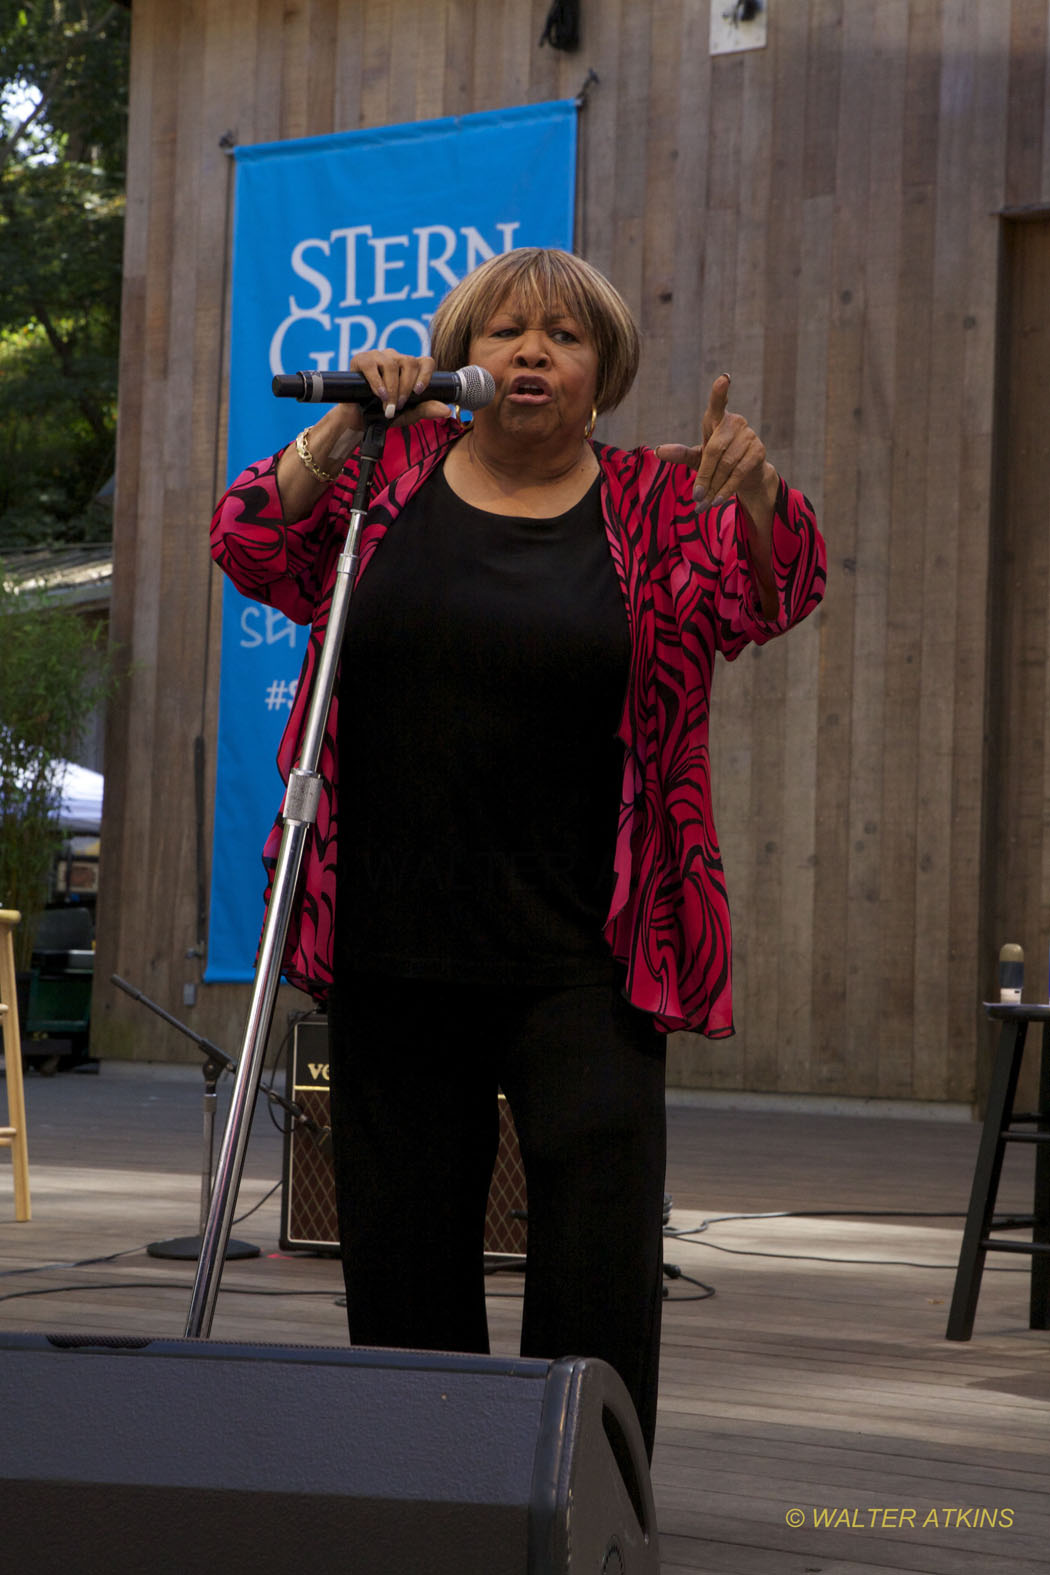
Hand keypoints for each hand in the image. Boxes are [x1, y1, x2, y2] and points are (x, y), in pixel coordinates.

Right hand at [349, 349, 450, 424]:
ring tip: (387, 405)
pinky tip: (379, 394)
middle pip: (409, 362)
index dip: (426, 375)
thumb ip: (426, 410)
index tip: (419, 391)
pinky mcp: (361, 359)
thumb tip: (447, 410)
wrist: (359, 420)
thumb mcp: (408, 414)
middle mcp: (396, 358)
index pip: (426, 362)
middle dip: (406, 387)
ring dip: (392, 388)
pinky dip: (377, 382)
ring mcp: (379, 356)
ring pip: (392, 364)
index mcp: (410, 368)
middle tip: (399, 405)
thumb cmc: (385, 414)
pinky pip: (372, 365)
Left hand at [654, 374, 777, 524]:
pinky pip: (740, 472)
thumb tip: (658, 451)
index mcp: (716, 420)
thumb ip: (680, 454)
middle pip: (714, 450)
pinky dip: (727, 488)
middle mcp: (735, 422)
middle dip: (704, 475)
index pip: (717, 403)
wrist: (746, 477)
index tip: (724, 379)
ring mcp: (749, 435)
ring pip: (727, 464)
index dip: (720, 392)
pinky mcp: (758, 451)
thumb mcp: (697, 459)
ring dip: (714, 486)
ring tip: (704, 504)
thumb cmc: (717, 463)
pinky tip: (719, 500)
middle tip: (696, 496)